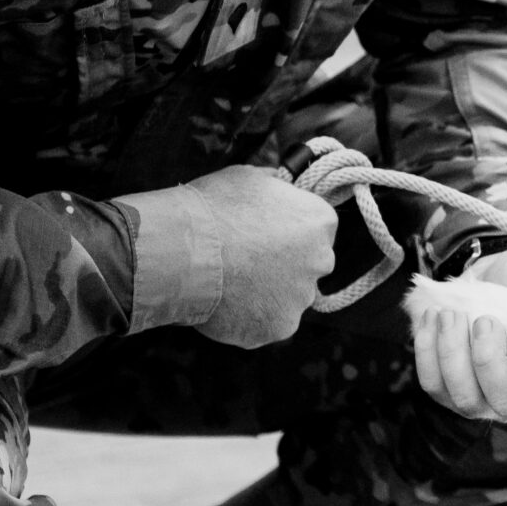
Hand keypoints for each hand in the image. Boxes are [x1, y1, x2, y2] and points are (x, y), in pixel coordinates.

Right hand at [185, 165, 336, 347]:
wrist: (185, 251)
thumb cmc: (215, 207)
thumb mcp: (249, 178)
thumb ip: (273, 185)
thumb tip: (276, 182)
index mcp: (319, 221)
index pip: (316, 229)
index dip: (290, 232)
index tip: (266, 234)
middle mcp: (320, 261)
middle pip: (308, 265)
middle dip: (285, 265)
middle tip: (248, 260)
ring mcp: (300, 298)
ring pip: (288, 297)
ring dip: (267, 293)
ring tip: (231, 283)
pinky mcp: (278, 327)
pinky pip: (267, 323)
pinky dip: (250, 318)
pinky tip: (225, 304)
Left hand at [413, 302, 506, 423]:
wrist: (500, 272)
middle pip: (505, 405)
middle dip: (489, 363)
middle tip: (485, 320)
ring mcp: (485, 397)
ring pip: (466, 399)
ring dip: (454, 356)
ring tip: (451, 314)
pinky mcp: (451, 387)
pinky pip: (434, 384)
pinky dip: (428, 351)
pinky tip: (433, 318)